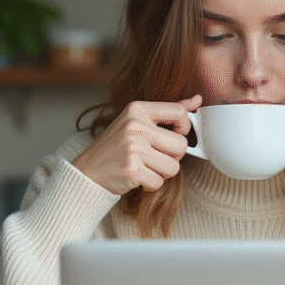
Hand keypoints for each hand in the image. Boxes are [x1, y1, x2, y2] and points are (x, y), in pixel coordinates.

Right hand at [73, 95, 201, 194]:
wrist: (87, 171)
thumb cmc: (116, 147)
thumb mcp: (136, 121)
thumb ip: (167, 112)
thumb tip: (197, 99)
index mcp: (136, 109)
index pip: (179, 112)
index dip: (185, 127)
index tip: (175, 134)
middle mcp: (134, 126)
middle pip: (181, 144)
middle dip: (173, 156)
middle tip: (155, 157)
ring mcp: (133, 148)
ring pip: (174, 167)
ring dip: (162, 173)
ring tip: (145, 167)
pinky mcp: (131, 170)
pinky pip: (159, 182)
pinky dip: (151, 184)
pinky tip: (137, 178)